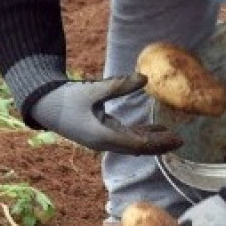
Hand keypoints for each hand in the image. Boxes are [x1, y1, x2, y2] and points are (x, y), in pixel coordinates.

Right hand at [29, 75, 182, 154]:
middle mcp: (103, 142)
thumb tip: (146, 78)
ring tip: (173, 138)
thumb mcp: (93, 90)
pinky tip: (156, 129)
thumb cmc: (65, 98)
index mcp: (101, 136)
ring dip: (152, 141)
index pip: (136, 144)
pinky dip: (142, 134)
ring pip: (133, 143)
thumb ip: (119, 85)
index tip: (175, 139)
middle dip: (159, 145)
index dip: (157, 142)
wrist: (43, 105)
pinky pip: (126, 136)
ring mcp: (102, 138)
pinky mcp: (102, 132)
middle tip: (181, 141)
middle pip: (137, 147)